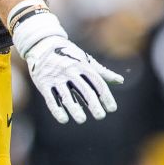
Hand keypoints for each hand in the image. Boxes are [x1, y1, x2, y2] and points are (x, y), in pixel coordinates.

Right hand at [9, 0, 122, 123]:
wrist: (42, 44)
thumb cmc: (69, 55)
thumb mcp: (86, 60)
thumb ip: (102, 72)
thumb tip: (121, 81)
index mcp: (83, 66)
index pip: (97, 83)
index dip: (105, 96)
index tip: (111, 108)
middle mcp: (70, 71)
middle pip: (84, 90)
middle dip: (93, 104)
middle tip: (100, 116)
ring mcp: (56, 78)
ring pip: (67, 96)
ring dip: (74, 108)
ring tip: (82, 120)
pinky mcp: (43, 83)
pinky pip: (51, 99)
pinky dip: (57, 110)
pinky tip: (64, 120)